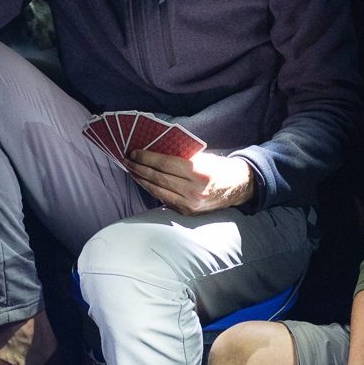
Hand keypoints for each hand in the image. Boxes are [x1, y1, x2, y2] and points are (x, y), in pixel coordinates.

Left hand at [126, 149, 253, 215]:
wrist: (237, 188)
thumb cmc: (217, 168)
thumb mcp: (202, 158)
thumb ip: (180, 157)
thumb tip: (153, 152)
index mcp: (198, 173)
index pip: (165, 165)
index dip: (147, 158)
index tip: (134, 152)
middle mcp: (193, 191)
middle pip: (159, 178)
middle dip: (140, 168)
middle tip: (127, 160)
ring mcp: (190, 204)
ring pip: (158, 191)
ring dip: (142, 180)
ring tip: (132, 170)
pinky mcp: (187, 212)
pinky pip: (164, 200)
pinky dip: (152, 190)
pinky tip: (144, 182)